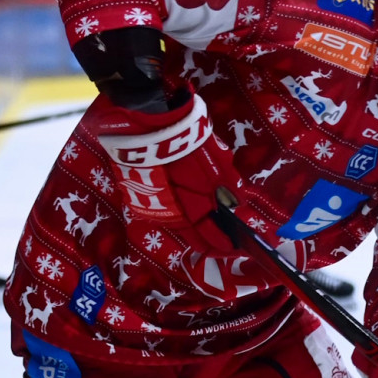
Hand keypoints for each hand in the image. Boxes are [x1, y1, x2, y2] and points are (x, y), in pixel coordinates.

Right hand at [88, 93, 250, 260]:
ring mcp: (154, 209)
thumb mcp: (217, 161)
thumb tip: (238, 203)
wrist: (148, 128)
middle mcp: (174, 216)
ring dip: (193, 230)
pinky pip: (163, 213)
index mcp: (195, 210)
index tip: (235, 248)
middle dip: (209, 243)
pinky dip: (176, 216)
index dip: (224, 245)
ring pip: (178, 227)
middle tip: (221, 245)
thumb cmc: (188, 143)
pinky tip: (185, 214)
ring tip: (205, 232)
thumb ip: (228, 185)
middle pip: (194, 238)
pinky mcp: (138, 198)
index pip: (212, 238)